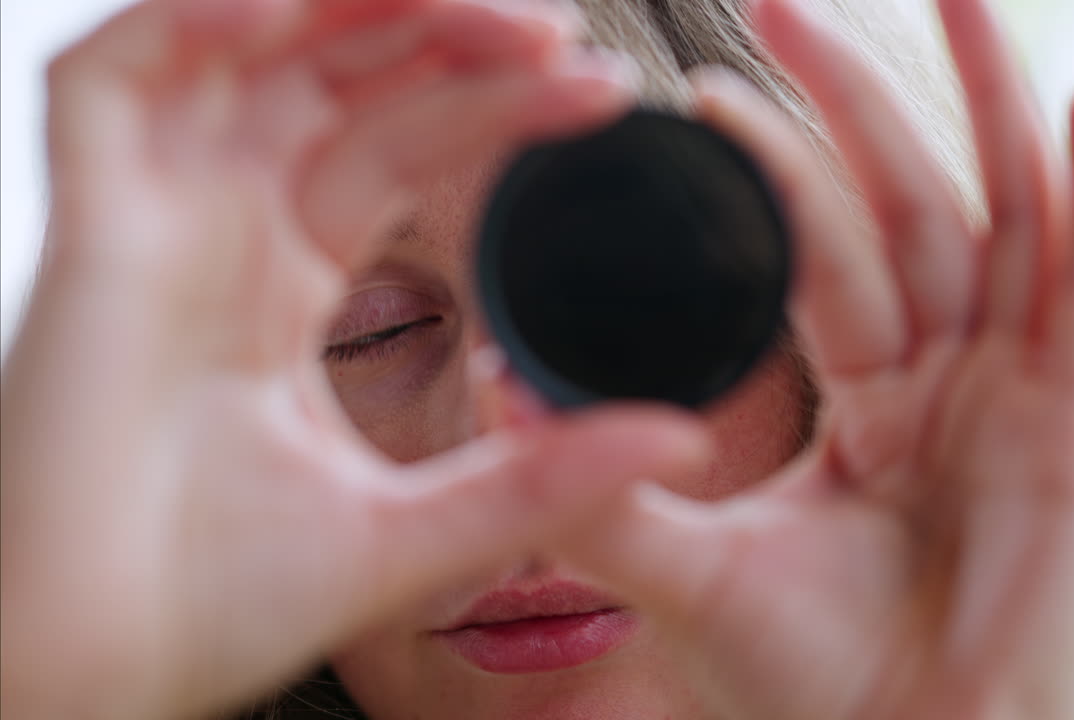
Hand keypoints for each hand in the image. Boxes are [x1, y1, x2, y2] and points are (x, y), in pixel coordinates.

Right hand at [0, 2, 707, 717]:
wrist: (80, 682)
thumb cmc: (206, 610)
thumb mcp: (411, 529)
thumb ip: (537, 479)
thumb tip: (678, 444)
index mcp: (281, 288)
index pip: (395, 147)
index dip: (490, 106)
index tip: (596, 91)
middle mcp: (219, 233)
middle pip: (329, 77)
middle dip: (444, 33)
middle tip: (559, 28)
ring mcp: (150, 221)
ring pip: (240, 47)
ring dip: (354, 5)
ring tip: (487, 7)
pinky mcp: (83, 231)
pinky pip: (114, 80)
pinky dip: (195, 20)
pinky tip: (292, 5)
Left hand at [556, 0, 1073, 716]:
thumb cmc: (823, 685)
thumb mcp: (694, 564)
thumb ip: (604, 482)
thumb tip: (500, 389)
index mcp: (876, 399)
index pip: (820, 253)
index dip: (771, 170)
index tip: (698, 94)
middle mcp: (955, 372)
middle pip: (905, 202)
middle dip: (854, 97)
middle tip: (782, 0)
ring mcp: (1026, 384)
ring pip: (1005, 210)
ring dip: (985, 94)